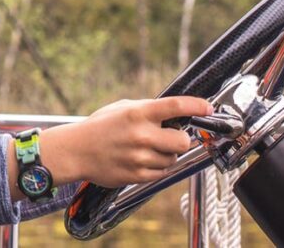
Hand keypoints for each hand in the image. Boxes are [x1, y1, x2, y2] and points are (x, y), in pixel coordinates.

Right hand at [41, 96, 211, 187]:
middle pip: (183, 141)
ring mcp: (139, 157)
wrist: (76, 151)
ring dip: (166, 154)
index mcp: (138, 113)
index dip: (197, 106)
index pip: (176, 107)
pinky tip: (143, 160)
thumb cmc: (100, 127)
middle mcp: (141, 135)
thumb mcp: (121, 108)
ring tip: (147, 149)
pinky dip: (158, 167)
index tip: (207, 108)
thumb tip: (177, 113)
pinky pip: (163, 173)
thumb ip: (148, 110)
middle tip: (170, 137)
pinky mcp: (137, 175)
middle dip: (179, 139)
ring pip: (173, 159)